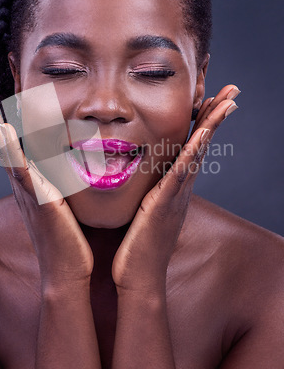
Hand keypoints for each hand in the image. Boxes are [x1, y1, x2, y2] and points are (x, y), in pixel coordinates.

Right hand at [0, 78, 92, 289]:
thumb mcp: (63, 196)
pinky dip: (10, 149)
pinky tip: (3, 129)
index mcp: (28, 176)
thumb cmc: (68, 234)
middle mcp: (21, 179)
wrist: (67, 269)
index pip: (9, 137)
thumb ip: (61, 177)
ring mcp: (26, 188)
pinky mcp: (39, 199)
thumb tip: (71, 158)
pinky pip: (21, 169)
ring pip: (2, 149)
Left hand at [111, 85, 239, 294]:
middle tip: (232, 91)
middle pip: (202, 145)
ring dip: (212, 126)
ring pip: (198, 153)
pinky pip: (182, 173)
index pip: (191, 147)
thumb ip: (145, 191)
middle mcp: (181, 187)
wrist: (139, 277)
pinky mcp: (166, 203)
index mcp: (174, 187)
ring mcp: (176, 195)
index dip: (203, 123)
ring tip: (227, 101)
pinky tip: (203, 133)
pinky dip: (194, 152)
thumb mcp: (142, 210)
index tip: (211, 99)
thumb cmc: (136, 246)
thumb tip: (139, 175)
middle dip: (216, 116)